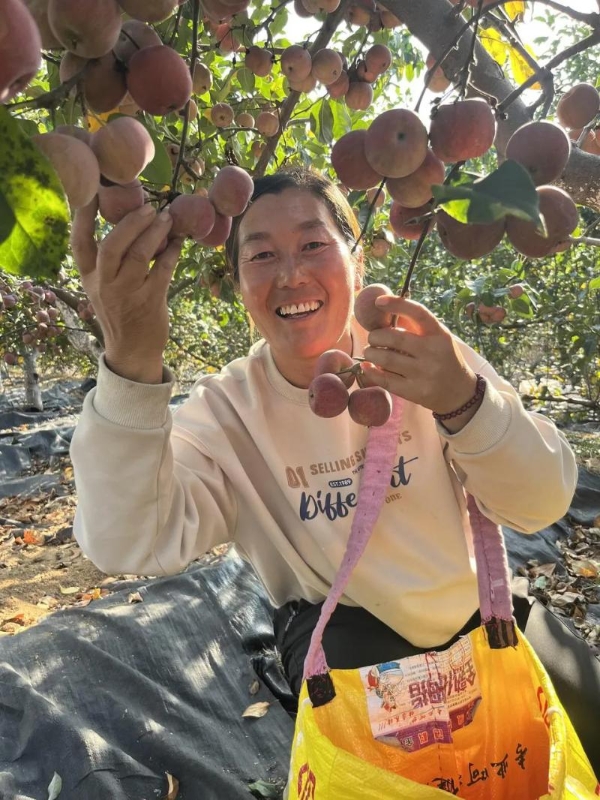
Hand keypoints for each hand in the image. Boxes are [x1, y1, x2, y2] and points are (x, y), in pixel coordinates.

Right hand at [70, 200, 183, 382]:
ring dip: (156, 233)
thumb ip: (110, 259)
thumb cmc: (120, 311)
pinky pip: (162, 270)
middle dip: (131, 223)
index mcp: (89, 277)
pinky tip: (178, 242)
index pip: (79, 243)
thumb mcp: (104, 286)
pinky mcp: (150, 302)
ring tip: (167, 218)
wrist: (132, 351)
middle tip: (149, 207)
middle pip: (112, 246)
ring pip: (139, 256)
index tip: (91, 192)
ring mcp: (127, 295)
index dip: (82, 216)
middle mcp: (104, 285)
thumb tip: (131, 220)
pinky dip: (172, 253)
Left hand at [360, 295, 480, 429]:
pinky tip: (367, 367)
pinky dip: (370, 372)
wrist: (460, 392)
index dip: (397, 304)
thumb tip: (384, 312)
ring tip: (370, 353)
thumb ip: (415, 327)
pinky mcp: (415, 392)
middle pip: (394, 338)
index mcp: (439, 334)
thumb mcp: (438, 339)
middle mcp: (433, 352)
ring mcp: (424, 374)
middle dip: (375, 336)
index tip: (378, 302)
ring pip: (386, 359)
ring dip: (371, 354)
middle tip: (372, 339)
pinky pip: (385, 380)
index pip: (418, 313)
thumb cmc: (443, 359)